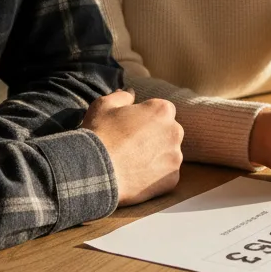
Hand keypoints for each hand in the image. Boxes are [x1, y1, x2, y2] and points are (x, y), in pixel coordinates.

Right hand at [82, 90, 183, 206]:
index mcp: (162, 110)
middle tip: (131, 145)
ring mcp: (175, 156)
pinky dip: (155, 176)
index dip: (146, 118)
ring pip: (168, 154)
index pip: (162, 110)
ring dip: (155, 156)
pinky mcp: (172, 179)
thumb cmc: (99, 134)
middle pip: (168, 132)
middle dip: (155, 136)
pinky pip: (166, 175)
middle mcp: (175, 131)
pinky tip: (136, 176)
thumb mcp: (104, 105)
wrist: (95, 170)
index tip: (131, 127)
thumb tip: (131, 92)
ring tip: (132, 162)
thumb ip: (122, 96)